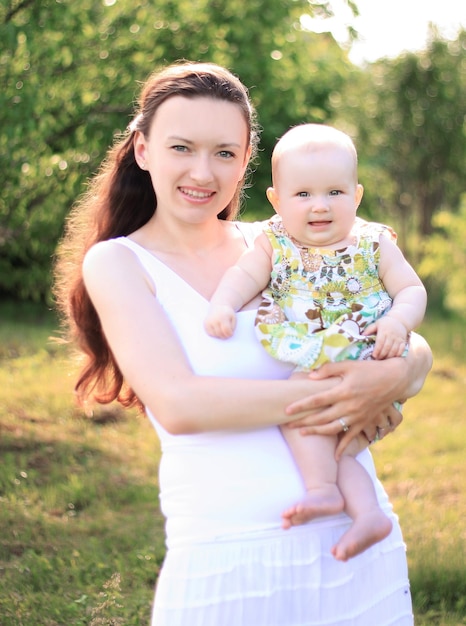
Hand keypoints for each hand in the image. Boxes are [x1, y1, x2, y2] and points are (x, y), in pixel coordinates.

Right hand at [204, 305, 236, 338]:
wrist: (219, 306)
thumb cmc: (227, 314)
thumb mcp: (233, 318)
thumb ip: (232, 327)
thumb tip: (229, 335)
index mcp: (223, 317)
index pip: (226, 330)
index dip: (229, 334)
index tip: (231, 334)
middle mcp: (214, 319)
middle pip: (220, 333)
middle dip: (224, 336)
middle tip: (227, 334)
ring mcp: (209, 321)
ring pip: (214, 334)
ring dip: (219, 335)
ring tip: (222, 330)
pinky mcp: (205, 323)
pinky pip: (209, 333)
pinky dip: (214, 334)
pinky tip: (217, 329)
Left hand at [285, 359, 406, 453]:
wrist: (395, 380)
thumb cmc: (369, 369)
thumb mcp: (348, 365)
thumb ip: (329, 370)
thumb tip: (311, 376)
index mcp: (343, 391)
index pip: (316, 400)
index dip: (301, 405)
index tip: (286, 410)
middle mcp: (349, 406)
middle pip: (321, 417)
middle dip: (303, 421)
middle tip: (287, 424)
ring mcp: (357, 416)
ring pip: (332, 428)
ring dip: (316, 432)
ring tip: (302, 433)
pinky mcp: (364, 422)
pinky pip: (351, 437)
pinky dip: (342, 448)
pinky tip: (333, 456)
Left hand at [364, 316, 407, 359]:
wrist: (399, 320)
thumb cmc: (385, 323)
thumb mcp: (376, 323)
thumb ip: (369, 329)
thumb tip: (362, 335)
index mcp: (383, 331)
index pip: (380, 342)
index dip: (377, 350)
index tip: (374, 355)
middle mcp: (391, 335)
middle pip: (387, 347)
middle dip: (382, 355)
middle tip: (377, 359)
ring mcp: (398, 338)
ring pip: (394, 350)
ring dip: (388, 356)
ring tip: (383, 360)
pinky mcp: (403, 341)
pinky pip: (401, 349)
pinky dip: (397, 355)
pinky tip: (392, 358)